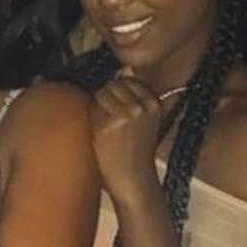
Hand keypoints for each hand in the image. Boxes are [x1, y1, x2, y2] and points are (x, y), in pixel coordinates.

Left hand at [89, 70, 164, 207]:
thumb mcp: (142, 120)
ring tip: (106, 129)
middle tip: (109, 122)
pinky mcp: (112, 123)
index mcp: (155, 102)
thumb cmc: (134, 151)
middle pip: (114, 83)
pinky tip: (101, 135)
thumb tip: (125, 66)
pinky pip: (93, 107)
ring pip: (102, 92)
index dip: (118, 94)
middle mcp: (144, 105)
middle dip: (106, 98)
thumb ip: (134, 94)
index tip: (118, 112)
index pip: (128, 80)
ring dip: (97, 107)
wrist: (133, 181)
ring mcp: (129, 112)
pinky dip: (92, 117)